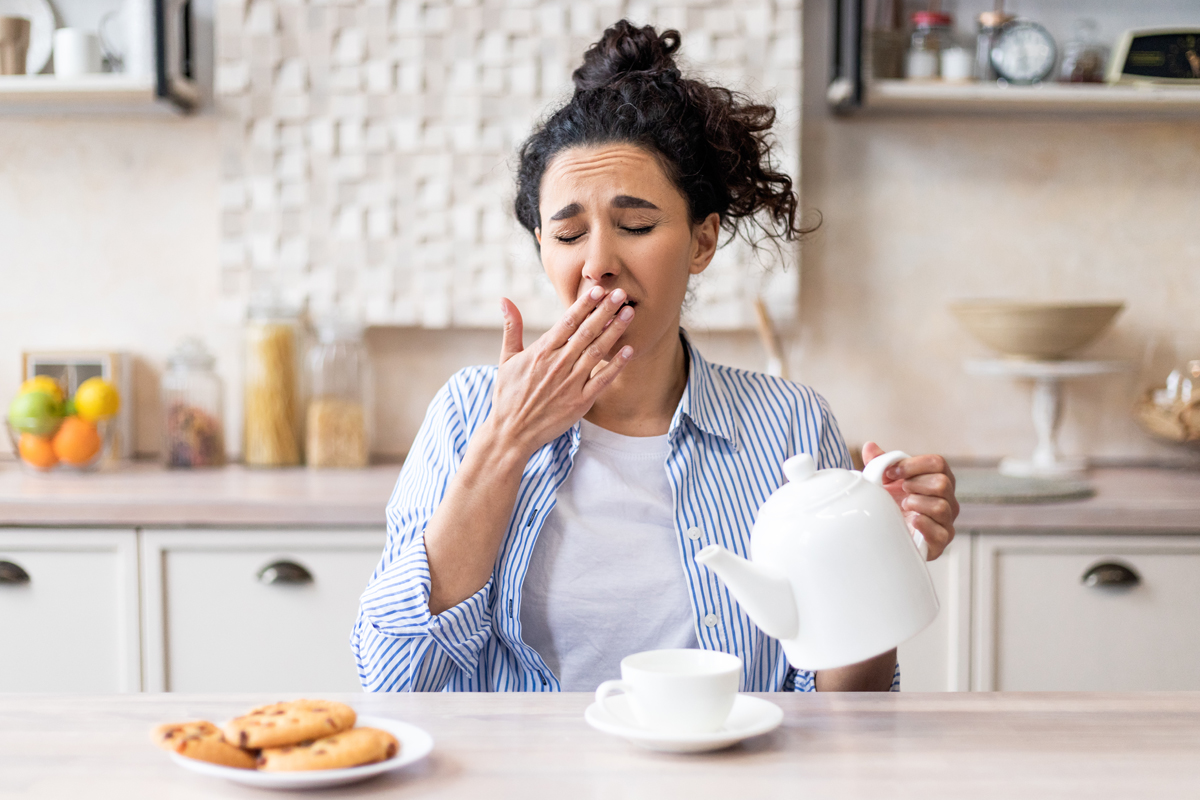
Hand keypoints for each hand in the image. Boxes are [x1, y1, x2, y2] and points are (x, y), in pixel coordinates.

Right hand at [489, 287, 634, 457]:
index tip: (599, 290)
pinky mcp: (580, 403)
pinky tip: (629, 350)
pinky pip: (602, 380)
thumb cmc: (508, 395)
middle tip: (621, 293)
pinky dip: (616, 365)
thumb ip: (511, 328)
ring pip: (597, 352)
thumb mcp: (506, 358)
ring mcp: (570, 383)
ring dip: (615, 331)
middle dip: (605, 311)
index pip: (567, 322)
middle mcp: (558, 364)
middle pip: (586, 332)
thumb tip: (505, 300)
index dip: (585, 304)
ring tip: (629, 313)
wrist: (511, 432)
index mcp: (541, 351)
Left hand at [862, 442, 957, 560]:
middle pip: (942, 483)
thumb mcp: (884, 481)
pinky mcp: (942, 540)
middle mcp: (948, 498)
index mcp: (938, 477)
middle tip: (901, 491)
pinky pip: (940, 532)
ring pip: (940, 506)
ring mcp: (947, 519)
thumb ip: (879, 462)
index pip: (938, 463)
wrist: (890, 532)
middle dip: (915, 484)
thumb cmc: (892, 502)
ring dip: (916, 504)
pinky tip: (910, 521)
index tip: (892, 472)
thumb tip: (870, 446)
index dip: (912, 465)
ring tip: (903, 506)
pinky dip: (923, 525)